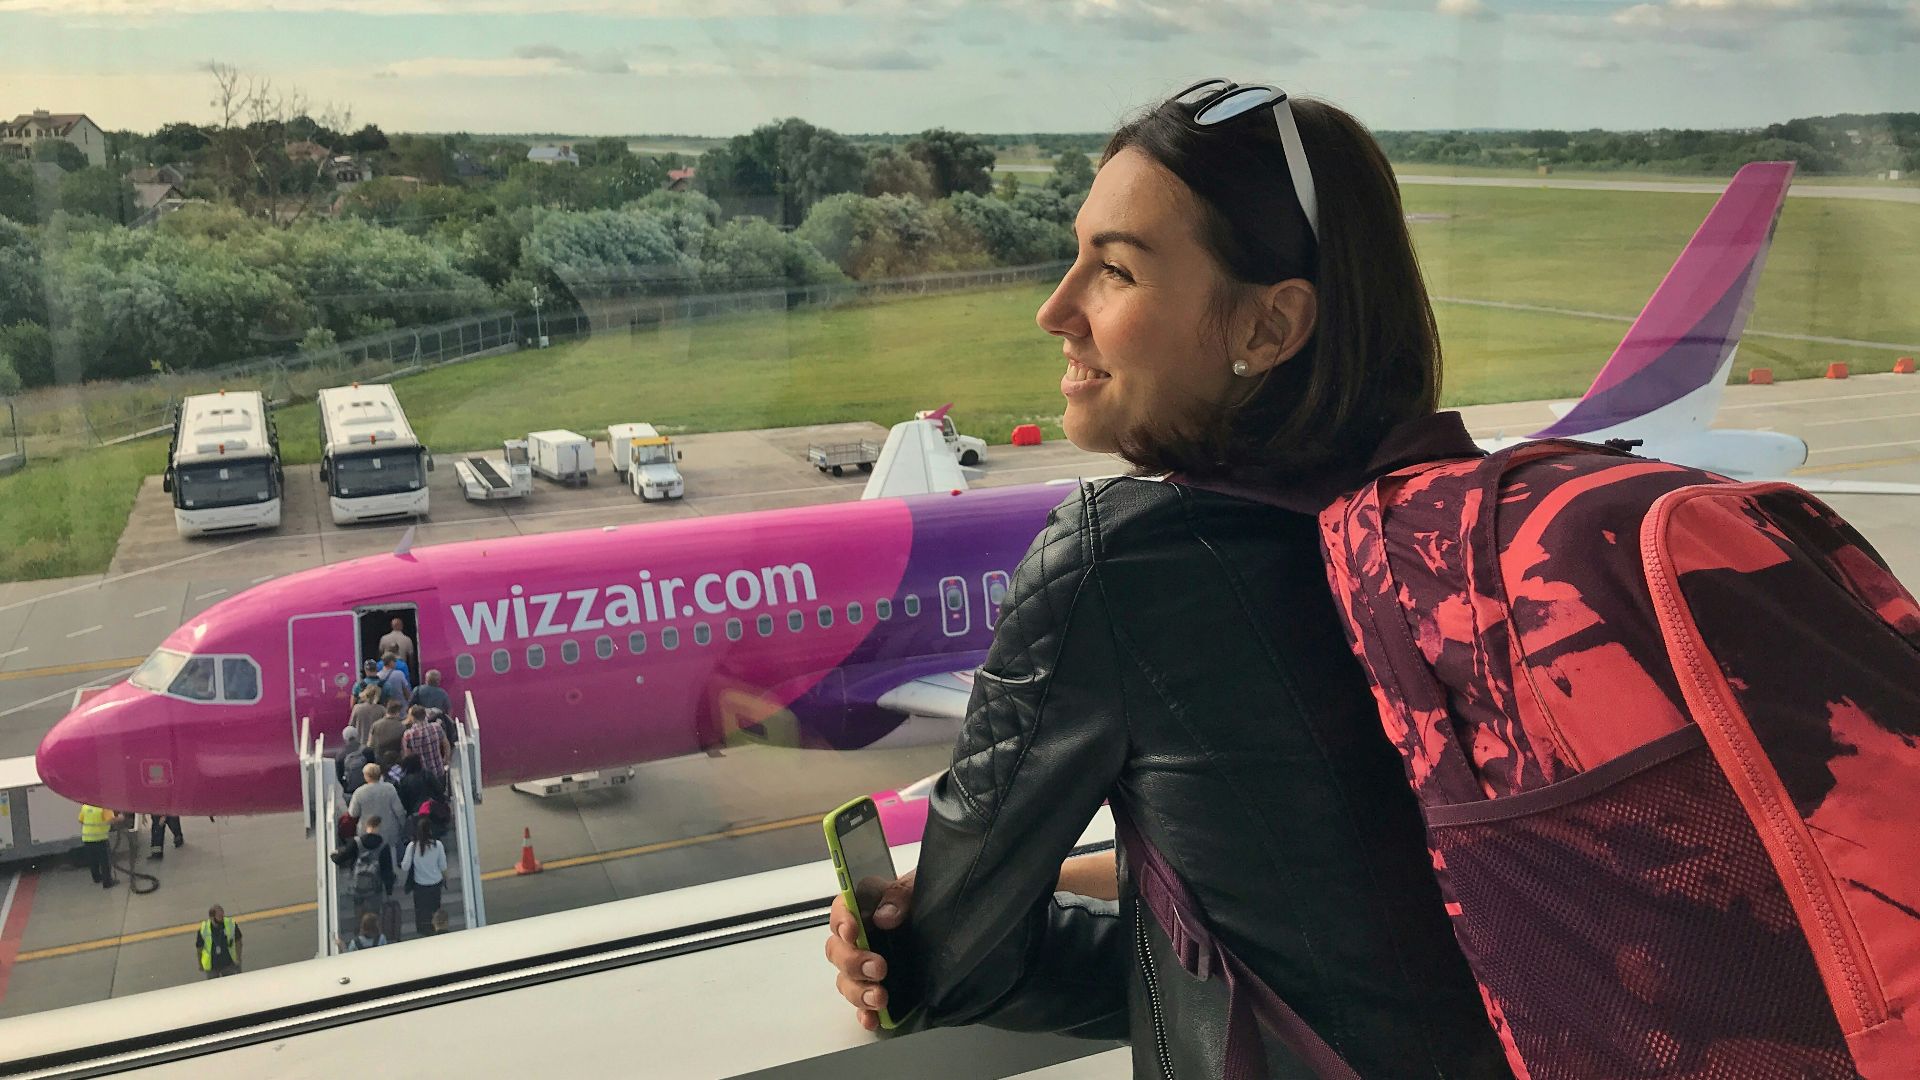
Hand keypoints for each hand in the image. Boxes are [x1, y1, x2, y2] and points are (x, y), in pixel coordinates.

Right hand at [825, 870, 913, 1031]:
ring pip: (846, 980)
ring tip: (880, 997)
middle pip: (838, 951)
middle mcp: (860, 937)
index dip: (842, 922)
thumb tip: (884, 916)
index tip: (853, 932)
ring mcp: (866, 965)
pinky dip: (865, 1013)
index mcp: (865, 905)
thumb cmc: (926, 899)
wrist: (948, 922)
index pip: (841, 910)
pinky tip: (873, 1017)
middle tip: (878, 968)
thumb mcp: (918, 887)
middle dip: (853, 962)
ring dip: (859, 992)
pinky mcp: (877, 986)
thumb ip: (900, 895)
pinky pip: (862, 1003)